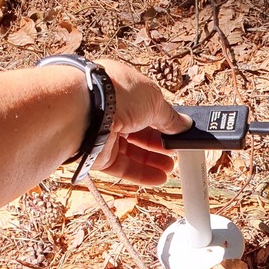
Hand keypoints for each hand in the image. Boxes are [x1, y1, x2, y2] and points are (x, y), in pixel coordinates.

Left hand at [93, 59, 190, 185]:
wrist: (84, 111)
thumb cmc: (116, 94)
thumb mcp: (154, 100)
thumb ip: (170, 116)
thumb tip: (183, 125)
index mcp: (123, 89)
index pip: (146, 108)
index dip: (163, 121)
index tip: (177, 131)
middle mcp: (112, 111)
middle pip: (139, 132)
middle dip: (159, 144)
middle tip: (175, 152)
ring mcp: (104, 134)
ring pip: (132, 152)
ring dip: (153, 161)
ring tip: (170, 168)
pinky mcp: (98, 156)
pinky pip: (123, 168)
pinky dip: (142, 174)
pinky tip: (159, 178)